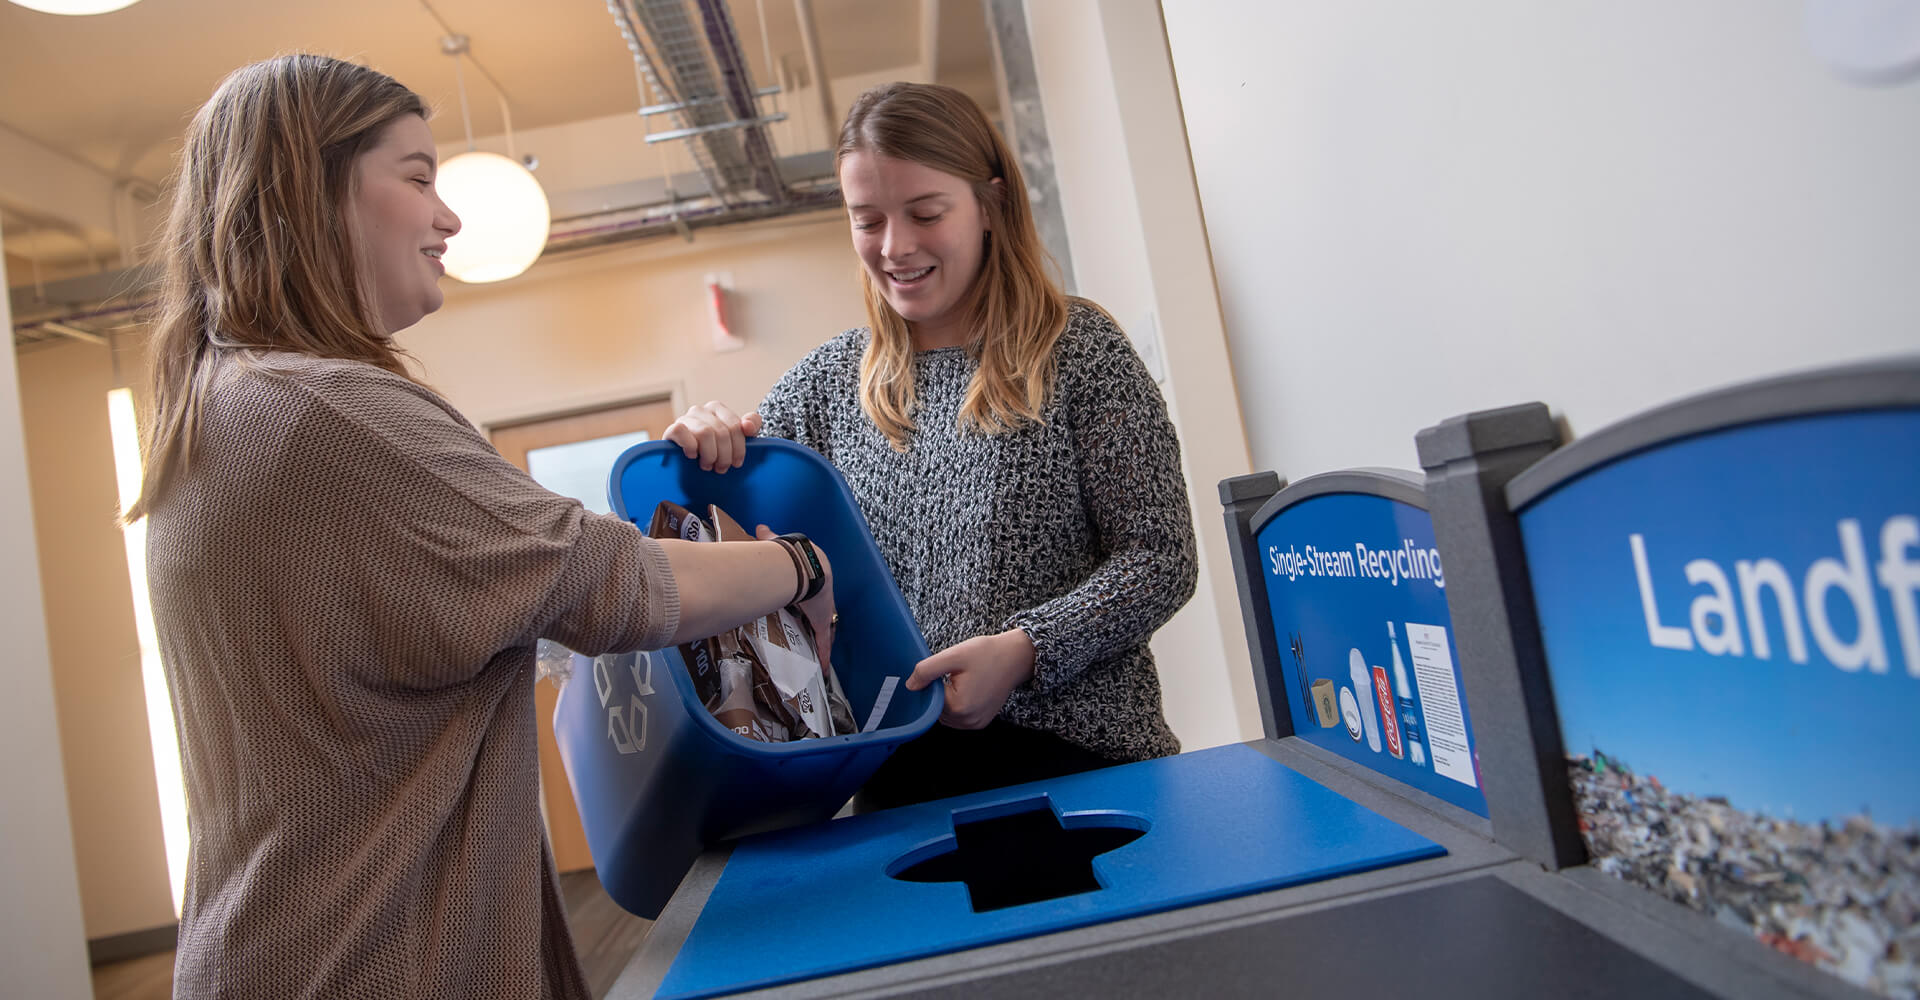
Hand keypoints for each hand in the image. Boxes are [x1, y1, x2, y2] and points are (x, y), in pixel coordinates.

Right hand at [663, 401, 762, 472]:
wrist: (684, 463)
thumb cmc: (714, 450)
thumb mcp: (736, 439)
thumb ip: (751, 426)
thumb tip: (748, 425)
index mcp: (716, 408)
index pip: (735, 425)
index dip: (739, 447)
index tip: (736, 463)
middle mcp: (700, 410)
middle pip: (721, 432)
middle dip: (725, 455)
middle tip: (721, 468)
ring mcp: (684, 419)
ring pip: (705, 433)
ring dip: (709, 454)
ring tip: (708, 465)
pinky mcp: (671, 430)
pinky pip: (681, 431)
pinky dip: (690, 446)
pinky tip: (692, 456)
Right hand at [757, 525, 834, 674]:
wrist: (805, 565)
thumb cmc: (792, 555)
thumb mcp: (779, 545)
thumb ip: (769, 538)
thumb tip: (761, 529)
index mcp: (812, 578)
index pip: (812, 590)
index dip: (811, 597)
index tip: (807, 602)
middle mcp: (820, 595)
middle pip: (820, 610)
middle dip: (818, 619)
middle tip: (813, 630)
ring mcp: (823, 610)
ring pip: (824, 629)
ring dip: (823, 640)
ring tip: (821, 655)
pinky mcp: (822, 622)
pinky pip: (823, 642)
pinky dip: (824, 655)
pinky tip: (824, 669)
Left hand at [905, 629, 1035, 729]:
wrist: (1016, 657)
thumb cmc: (988, 654)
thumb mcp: (954, 655)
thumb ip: (927, 670)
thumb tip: (910, 686)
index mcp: (959, 707)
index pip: (930, 700)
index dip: (932, 684)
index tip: (945, 671)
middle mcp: (968, 721)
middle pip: (938, 710)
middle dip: (941, 693)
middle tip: (954, 674)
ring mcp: (976, 724)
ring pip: (947, 715)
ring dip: (948, 701)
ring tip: (963, 681)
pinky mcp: (981, 722)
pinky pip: (959, 718)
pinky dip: (958, 705)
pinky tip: (968, 689)